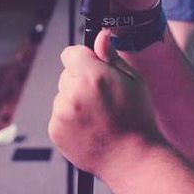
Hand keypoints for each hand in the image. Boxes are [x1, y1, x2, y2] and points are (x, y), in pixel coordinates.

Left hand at [48, 31, 162, 175]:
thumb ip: (111, 57)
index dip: (84, 58)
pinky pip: (59, 114)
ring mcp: (61, 113)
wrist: (131, 156)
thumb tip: (100, 36)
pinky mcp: (55, 130)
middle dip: (81, 79)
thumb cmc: (137, 116)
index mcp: (92, 76)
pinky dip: (71, 118)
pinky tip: (90, 126)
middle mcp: (72, 93)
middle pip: (67, 74)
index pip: (71, 53)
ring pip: (63, 95)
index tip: (94, 67)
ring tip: (99, 114)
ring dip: (76, 99)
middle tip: (104, 96)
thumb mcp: (133, 80)